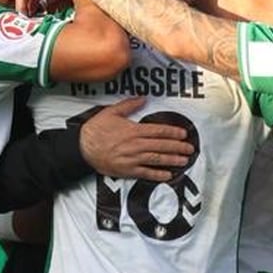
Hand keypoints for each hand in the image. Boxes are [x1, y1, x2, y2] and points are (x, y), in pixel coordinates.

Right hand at [78, 98, 195, 181]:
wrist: (82, 148)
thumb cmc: (96, 130)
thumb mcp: (111, 112)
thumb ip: (129, 105)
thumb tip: (143, 98)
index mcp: (133, 130)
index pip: (158, 131)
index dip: (173, 132)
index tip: (184, 134)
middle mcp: (135, 145)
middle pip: (161, 145)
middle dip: (178, 147)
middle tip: (190, 148)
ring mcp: (132, 159)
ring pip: (157, 159)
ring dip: (172, 160)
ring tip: (184, 161)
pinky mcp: (127, 170)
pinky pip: (146, 173)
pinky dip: (158, 174)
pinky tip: (168, 175)